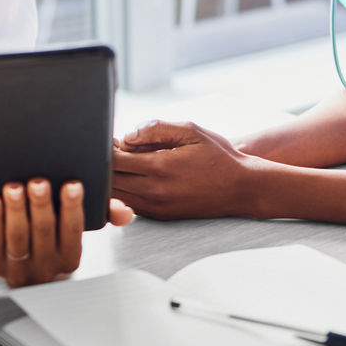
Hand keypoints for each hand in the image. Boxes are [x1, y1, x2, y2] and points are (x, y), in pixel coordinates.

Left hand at [0, 178, 133, 287]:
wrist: (16, 254)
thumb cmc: (50, 231)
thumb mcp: (74, 223)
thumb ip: (101, 213)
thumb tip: (124, 212)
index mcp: (69, 256)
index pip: (73, 231)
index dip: (72, 207)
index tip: (72, 184)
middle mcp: (44, 266)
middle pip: (42, 233)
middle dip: (41, 205)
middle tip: (39, 181)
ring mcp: (17, 268)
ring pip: (17, 238)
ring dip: (15, 210)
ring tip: (14, 187)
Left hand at [112, 120, 256, 219]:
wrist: (241, 187)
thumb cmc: (217, 156)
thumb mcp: (190, 130)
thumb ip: (155, 129)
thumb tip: (126, 136)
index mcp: (159, 167)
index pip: (113, 161)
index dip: (105, 148)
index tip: (110, 138)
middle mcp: (154, 191)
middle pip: (109, 181)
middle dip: (105, 164)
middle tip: (112, 149)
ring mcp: (156, 207)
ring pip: (116, 196)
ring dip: (113, 179)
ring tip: (124, 161)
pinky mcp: (159, 216)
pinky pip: (130, 204)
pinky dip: (124, 191)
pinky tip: (134, 176)